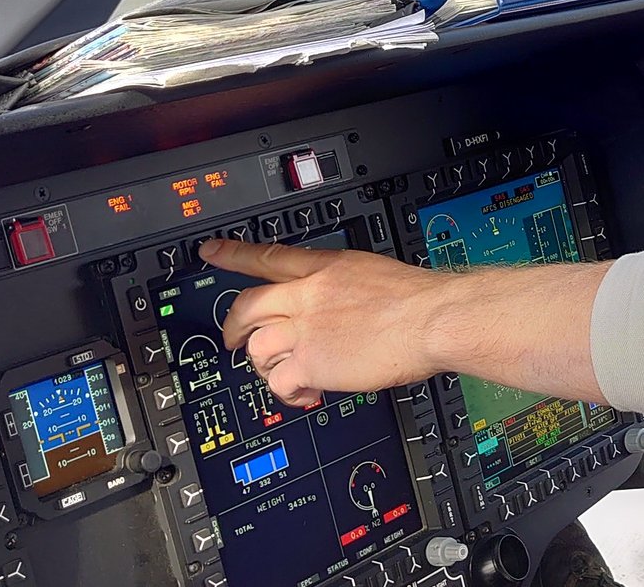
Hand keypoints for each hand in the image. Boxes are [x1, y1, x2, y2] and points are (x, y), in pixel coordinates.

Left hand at [202, 238, 449, 406]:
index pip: (269, 256)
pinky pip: (279, 380)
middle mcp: (309, 295)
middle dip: (234, 327)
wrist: (432, 319)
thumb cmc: (418, 300)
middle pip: (248, 306)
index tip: (210, 251)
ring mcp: (306, 329)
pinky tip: (306, 393)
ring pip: (258, 347)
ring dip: (269, 365)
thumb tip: (336, 308)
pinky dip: (289, 391)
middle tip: (233, 340)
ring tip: (290, 375)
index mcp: (326, 268)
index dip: (233, 254)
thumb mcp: (373, 273)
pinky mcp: (312, 362)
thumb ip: (345, 288)